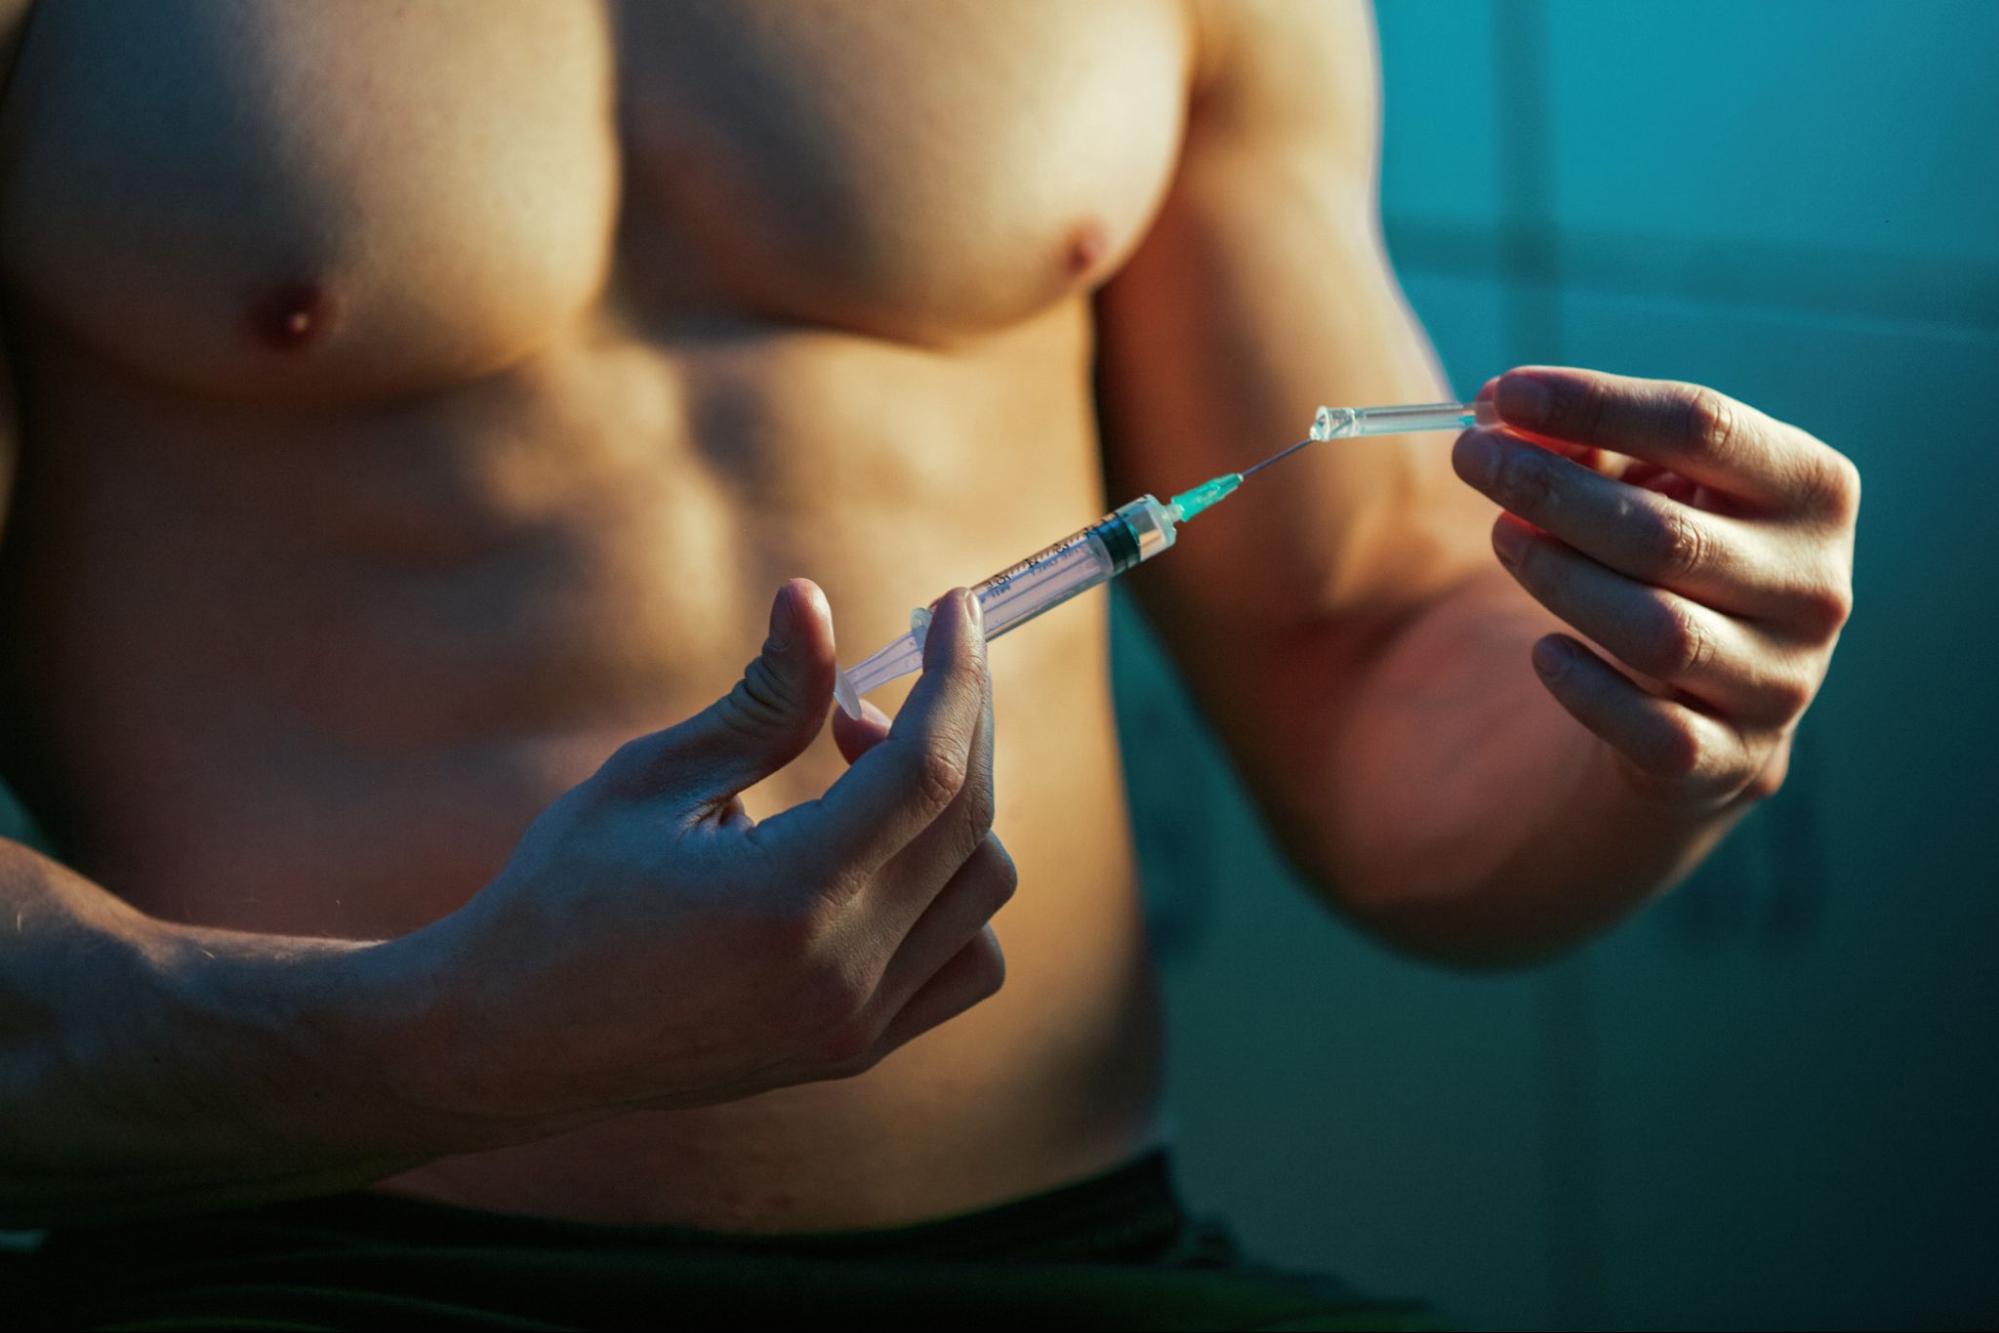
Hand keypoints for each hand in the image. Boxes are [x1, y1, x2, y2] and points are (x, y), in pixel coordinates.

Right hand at [403, 579, 1013, 1142]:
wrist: (515, 1042)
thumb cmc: (564, 895)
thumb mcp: (653, 779)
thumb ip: (762, 697)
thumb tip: (812, 596)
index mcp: (787, 902)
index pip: (928, 770)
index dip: (955, 674)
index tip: (953, 606)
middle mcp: (841, 976)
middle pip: (968, 822)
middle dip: (956, 723)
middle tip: (881, 683)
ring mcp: (856, 1026)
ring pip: (984, 891)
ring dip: (952, 808)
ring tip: (856, 767)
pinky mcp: (857, 1051)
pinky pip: (968, 960)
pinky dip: (954, 889)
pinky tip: (879, 850)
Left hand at [1452, 366, 1858, 810]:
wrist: (1710, 697)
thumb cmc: (1674, 555)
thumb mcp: (1651, 485)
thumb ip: (1589, 445)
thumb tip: (1502, 415)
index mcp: (1812, 490)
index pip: (1702, 425)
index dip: (1593, 402)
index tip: (1501, 394)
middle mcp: (1814, 587)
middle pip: (1665, 532)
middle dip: (1551, 491)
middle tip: (1472, 460)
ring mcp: (1781, 681)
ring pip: (1656, 632)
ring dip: (1560, 578)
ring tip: (1503, 537)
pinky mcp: (1733, 761)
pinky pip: (1650, 728)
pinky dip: (1586, 686)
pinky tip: (1543, 651)